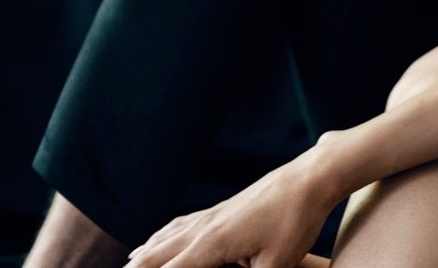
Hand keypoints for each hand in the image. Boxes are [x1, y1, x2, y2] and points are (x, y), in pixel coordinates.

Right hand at [128, 144, 343, 267]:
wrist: (309, 178)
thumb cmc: (295, 222)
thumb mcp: (276, 266)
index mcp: (212, 244)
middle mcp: (204, 227)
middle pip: (158, 253)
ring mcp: (212, 214)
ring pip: (167, 236)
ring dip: (146, 252)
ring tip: (129, 263)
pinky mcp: (223, 209)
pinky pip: (182, 224)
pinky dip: (163, 233)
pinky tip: (160, 236)